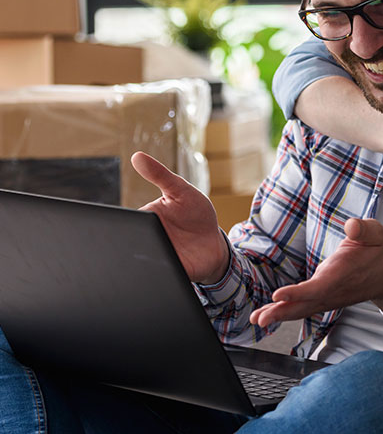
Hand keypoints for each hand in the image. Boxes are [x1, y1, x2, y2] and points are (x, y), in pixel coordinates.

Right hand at [131, 151, 229, 283]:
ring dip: (141, 259)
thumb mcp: (180, 190)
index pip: (125, 222)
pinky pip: (156, 277)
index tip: (117, 223)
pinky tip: (161, 271)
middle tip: (136, 238)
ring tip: (150, 253)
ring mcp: (156, 258)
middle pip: (128, 244)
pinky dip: (156, 274)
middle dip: (127, 243)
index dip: (120, 224)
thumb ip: (161, 175)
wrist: (214, 245)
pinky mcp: (168, 274)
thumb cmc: (196, 214)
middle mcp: (145, 240)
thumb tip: (137, 156)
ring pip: (138, 262)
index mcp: (144, 219)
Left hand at [249, 218, 382, 327]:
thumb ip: (364, 228)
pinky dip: (286, 312)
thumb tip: (352, 226)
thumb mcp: (376, 233)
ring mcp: (328, 298)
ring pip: (302, 309)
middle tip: (260, 318)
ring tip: (258, 318)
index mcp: (342, 274)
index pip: (318, 287)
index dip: (298, 293)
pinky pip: (304, 308)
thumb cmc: (378, 251)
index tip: (278, 295)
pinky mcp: (325, 299)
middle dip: (281, 311)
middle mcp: (333, 290)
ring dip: (279, 314)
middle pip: (305, 305)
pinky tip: (270, 314)